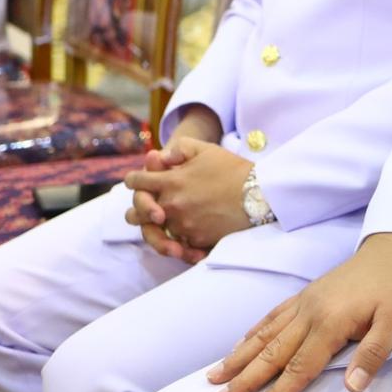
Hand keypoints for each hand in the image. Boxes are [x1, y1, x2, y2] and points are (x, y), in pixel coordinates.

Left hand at [122, 135, 251, 251]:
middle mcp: (171, 205)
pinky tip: (183, 235)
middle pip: (136, 214)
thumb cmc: (233, 170)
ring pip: (155, 232)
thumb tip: (161, 157)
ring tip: (164, 223)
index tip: (135, 181)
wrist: (258, 195)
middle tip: (144, 208)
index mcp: (171, 181)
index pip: (136, 182)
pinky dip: (177, 240)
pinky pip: (176, 243)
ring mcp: (181, 225)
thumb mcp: (206, 149)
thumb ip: (179, 149)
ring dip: (157, 227)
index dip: (133, 180)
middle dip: (138, 209)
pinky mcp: (194, 240)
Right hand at [207, 232, 391, 391]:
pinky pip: (273, 315)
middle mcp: (310, 312)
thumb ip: (373, 354)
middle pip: (272, 352)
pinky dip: (254, 331)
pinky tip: (241, 343)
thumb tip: (352, 387)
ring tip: (214, 375)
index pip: (299, 367)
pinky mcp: (306, 293)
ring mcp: (305, 301)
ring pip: (265, 333)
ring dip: (239, 356)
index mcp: (331, 322)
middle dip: (244, 379)